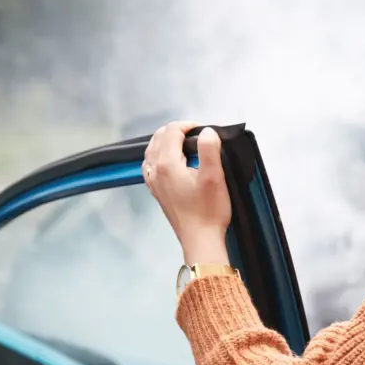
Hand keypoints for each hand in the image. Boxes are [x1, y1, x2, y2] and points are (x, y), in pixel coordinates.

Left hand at [143, 121, 232, 264]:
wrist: (200, 239)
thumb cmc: (209, 211)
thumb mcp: (214, 177)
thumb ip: (209, 149)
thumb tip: (207, 131)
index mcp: (167, 164)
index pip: (172, 132)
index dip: (187, 125)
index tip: (203, 129)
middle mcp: (155, 170)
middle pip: (159, 138)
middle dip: (176, 131)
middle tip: (196, 134)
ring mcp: (153, 182)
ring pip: (152, 151)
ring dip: (165, 141)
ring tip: (183, 142)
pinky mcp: (156, 192)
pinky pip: (150, 165)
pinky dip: (158, 155)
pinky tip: (168, 160)